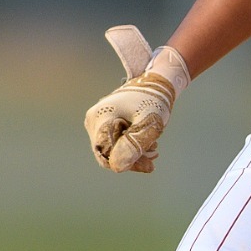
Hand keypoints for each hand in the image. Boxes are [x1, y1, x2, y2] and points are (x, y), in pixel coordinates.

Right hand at [85, 27, 189, 172]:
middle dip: (132, 158)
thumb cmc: (154, 100)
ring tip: (154, 146)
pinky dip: (131, 145)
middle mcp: (93, 120)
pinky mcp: (104, 123)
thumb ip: (134, 145)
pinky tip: (148, 143)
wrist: (157, 82)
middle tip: (154, 155)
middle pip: (108, 153)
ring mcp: (97, 121)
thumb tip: (117, 168)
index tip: (150, 164)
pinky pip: (114, 142)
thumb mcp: (149, 124)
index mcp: (101, 117)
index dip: (127, 163)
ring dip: (134, 152)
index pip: (107, 153)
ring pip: (112, 149)